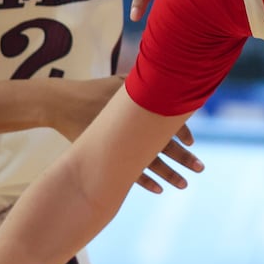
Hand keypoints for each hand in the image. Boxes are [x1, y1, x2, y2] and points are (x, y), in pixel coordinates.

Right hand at [49, 76, 201, 194]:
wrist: (62, 103)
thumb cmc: (93, 90)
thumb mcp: (120, 83)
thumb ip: (142, 83)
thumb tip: (167, 74)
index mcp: (139, 109)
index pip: (167, 122)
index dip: (183, 132)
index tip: (191, 143)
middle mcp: (131, 127)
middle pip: (164, 145)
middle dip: (184, 158)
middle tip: (201, 168)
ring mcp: (119, 144)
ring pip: (150, 164)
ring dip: (169, 175)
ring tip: (184, 184)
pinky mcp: (106, 156)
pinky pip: (129, 173)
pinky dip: (145, 181)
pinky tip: (159, 189)